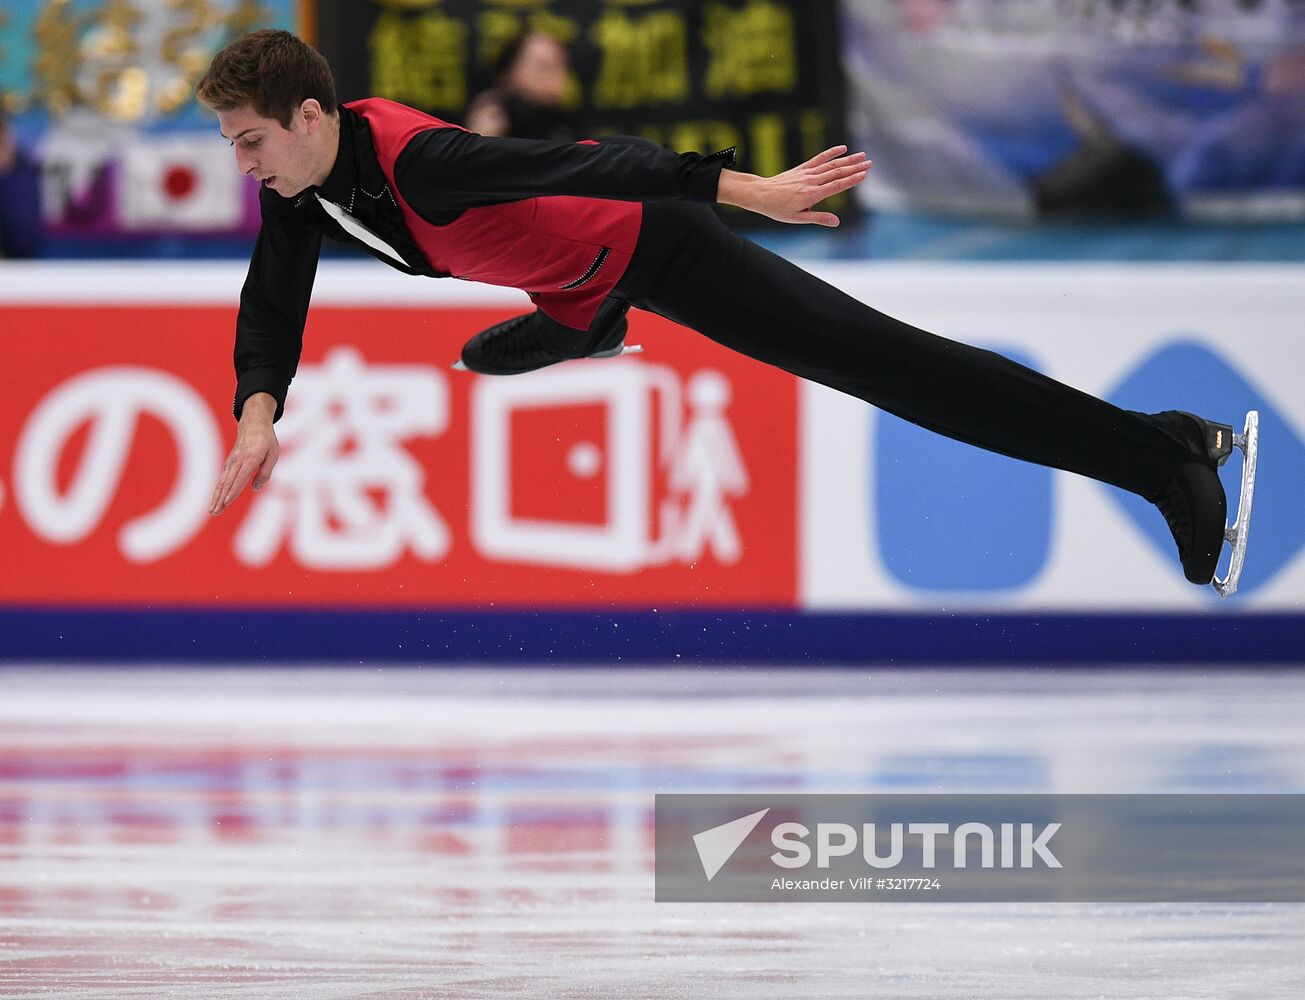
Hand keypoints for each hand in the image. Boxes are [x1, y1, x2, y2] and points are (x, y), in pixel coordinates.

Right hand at [210, 393, 278, 515]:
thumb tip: (255, 488)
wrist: (253, 423)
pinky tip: (215, 499)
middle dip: (221, 499)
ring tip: (213, 510)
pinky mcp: (229, 462)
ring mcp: (232, 461)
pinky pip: (223, 478)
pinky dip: (218, 489)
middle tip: (215, 512)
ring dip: (216, 497)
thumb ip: (265, 473)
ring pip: (222, 482)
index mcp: (251, 458)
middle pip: (228, 483)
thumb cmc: (267, 440)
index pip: (240, 478)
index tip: (227, 502)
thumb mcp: (273, 455)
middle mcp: (238, 461)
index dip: (234, 491)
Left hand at [716, 145, 870, 226]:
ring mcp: (807, 173)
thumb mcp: (799, 218)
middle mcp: (811, 182)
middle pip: (837, 173)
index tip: (864, 175)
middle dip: (855, 168)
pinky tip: (843, 148)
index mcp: (812, 195)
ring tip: (863, 155)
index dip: (851, 180)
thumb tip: (837, 222)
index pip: (836, 186)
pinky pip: (819, 158)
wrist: (761, 194)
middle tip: (870, 164)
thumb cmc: (779, 209)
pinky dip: (831, 152)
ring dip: (848, 159)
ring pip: (831, 164)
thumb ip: (819, 218)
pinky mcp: (802, 168)